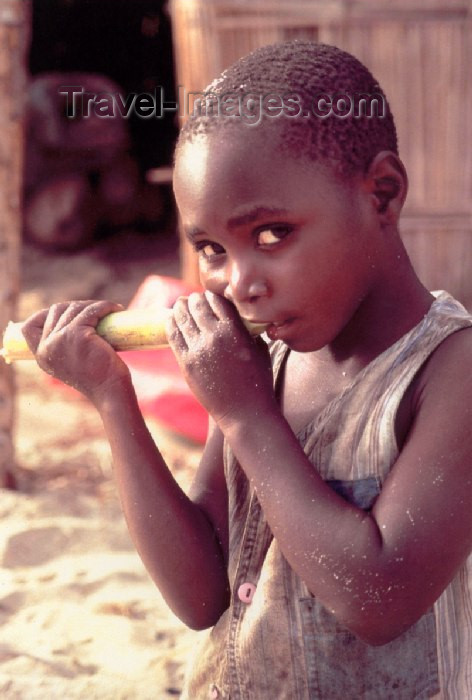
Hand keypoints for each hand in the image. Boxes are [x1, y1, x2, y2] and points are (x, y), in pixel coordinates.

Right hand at [21, 300, 131, 404]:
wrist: (110, 392)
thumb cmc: (98, 379)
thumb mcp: (73, 363)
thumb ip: (66, 347)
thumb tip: (76, 321)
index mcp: (42, 357)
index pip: (29, 327)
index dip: (44, 314)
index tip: (66, 312)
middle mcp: (47, 348)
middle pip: (56, 311)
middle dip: (76, 306)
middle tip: (96, 311)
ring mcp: (61, 339)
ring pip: (74, 308)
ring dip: (93, 305)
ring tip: (110, 310)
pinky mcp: (78, 335)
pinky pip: (91, 311)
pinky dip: (104, 306)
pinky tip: (115, 308)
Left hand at [166, 291, 276, 427]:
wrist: (244, 412)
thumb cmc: (257, 381)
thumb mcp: (259, 349)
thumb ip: (248, 330)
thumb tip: (240, 315)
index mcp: (235, 330)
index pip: (216, 300)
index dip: (211, 296)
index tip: (209, 297)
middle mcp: (214, 336)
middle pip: (196, 304)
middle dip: (194, 299)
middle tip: (193, 299)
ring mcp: (198, 350)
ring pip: (181, 316)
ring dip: (180, 307)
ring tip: (180, 305)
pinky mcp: (186, 363)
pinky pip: (173, 335)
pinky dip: (170, 323)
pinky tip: (171, 319)